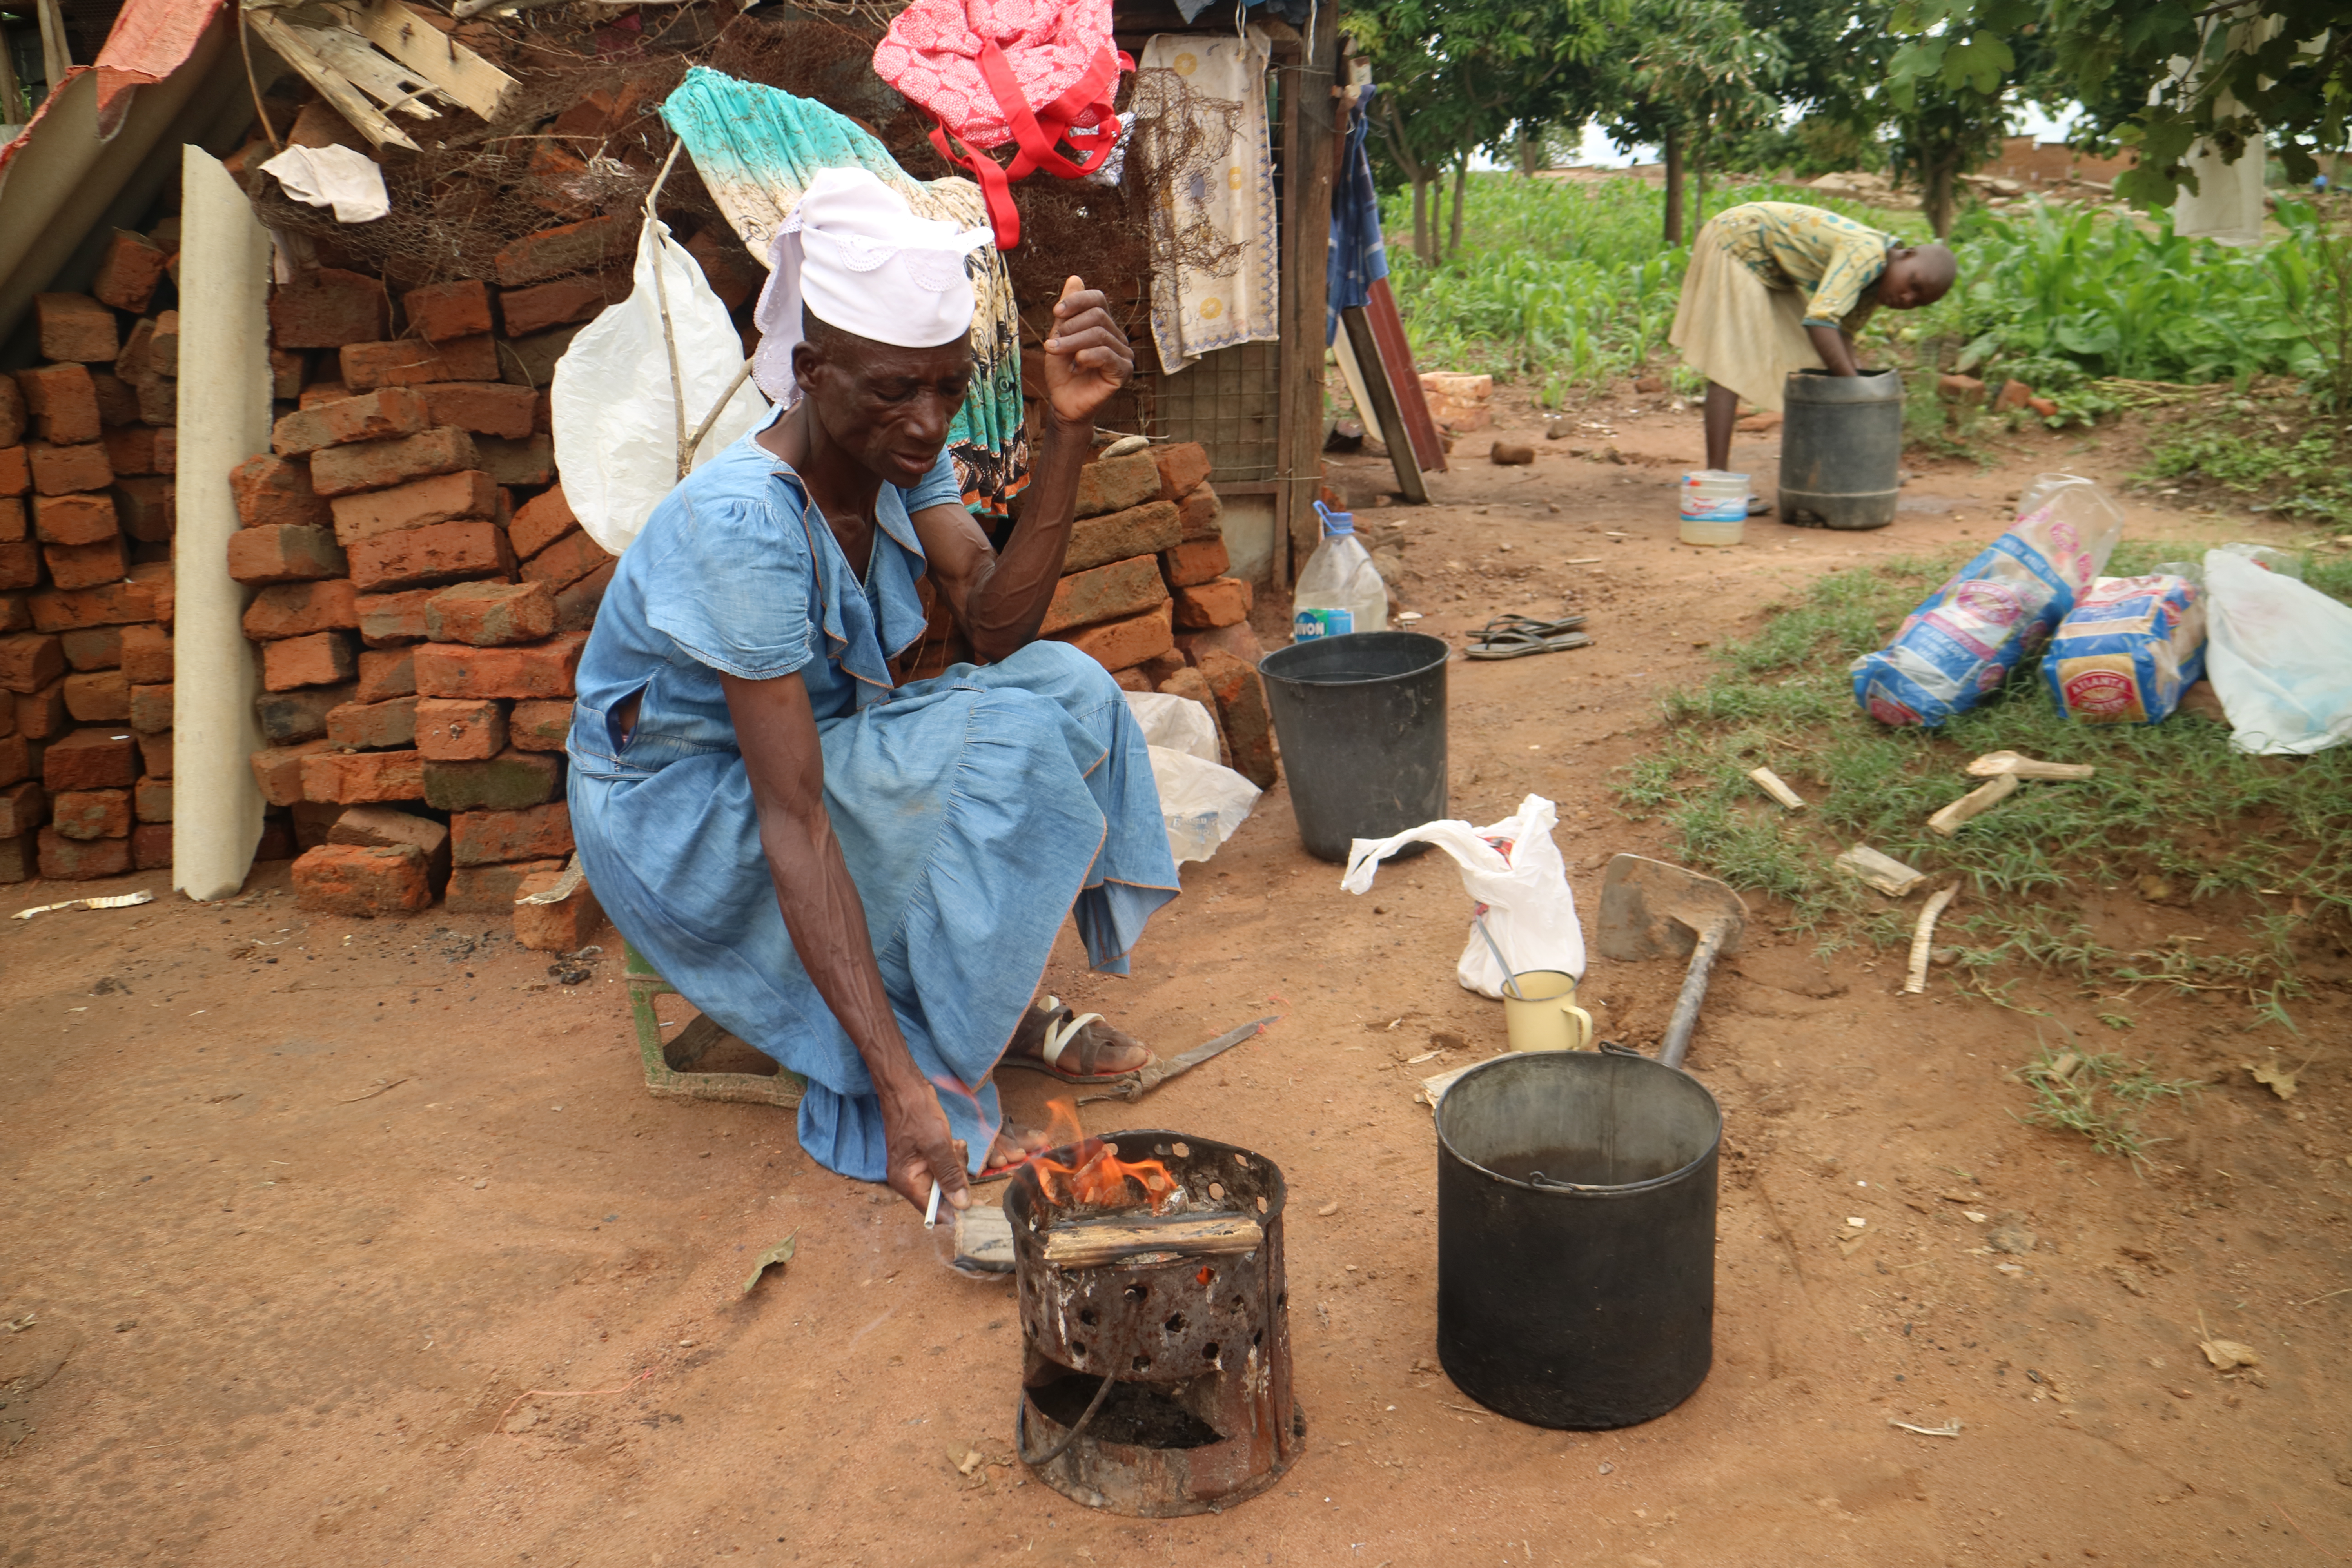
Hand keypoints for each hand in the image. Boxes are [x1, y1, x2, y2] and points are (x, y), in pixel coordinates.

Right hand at [877, 1069, 970, 1217]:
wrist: (904, 1087)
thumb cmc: (916, 1112)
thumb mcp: (938, 1144)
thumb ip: (950, 1175)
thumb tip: (962, 1204)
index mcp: (906, 1181)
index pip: (933, 1210)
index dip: (956, 1210)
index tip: (979, 1204)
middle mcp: (908, 1179)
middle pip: (941, 1195)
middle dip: (957, 1178)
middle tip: (959, 1155)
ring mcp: (915, 1168)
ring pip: (946, 1179)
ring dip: (957, 1164)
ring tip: (956, 1144)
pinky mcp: (922, 1157)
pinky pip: (944, 1166)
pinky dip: (953, 1156)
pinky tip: (954, 1141)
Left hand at [1042, 275, 1131, 426]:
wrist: (1064, 403)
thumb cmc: (1062, 371)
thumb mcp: (1060, 336)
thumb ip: (1068, 311)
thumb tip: (1075, 278)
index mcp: (1104, 324)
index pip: (1098, 299)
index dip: (1077, 301)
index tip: (1056, 312)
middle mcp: (1117, 336)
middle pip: (1097, 316)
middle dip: (1070, 327)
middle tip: (1052, 342)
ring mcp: (1123, 354)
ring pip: (1099, 334)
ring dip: (1072, 342)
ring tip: (1055, 352)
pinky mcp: (1123, 371)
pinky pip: (1106, 354)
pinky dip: (1086, 357)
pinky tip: (1075, 366)